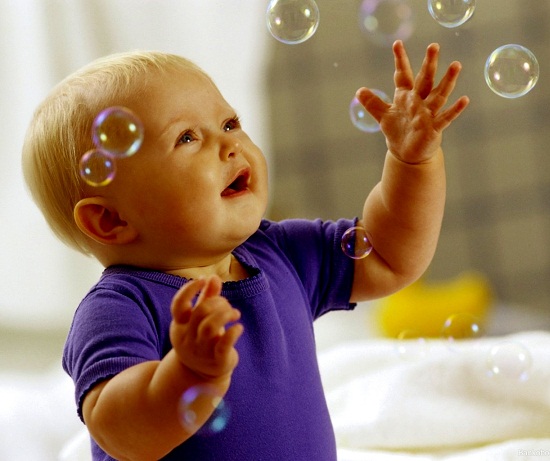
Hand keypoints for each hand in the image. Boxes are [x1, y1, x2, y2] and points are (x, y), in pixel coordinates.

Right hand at [169, 275, 242, 381]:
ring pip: (210, 327)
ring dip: (225, 314)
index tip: (203, 280)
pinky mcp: (217, 361)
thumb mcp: (201, 318)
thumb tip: (213, 276)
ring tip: (234, 314)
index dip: (189, 289)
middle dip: (217, 302)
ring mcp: (201, 351)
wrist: (202, 376)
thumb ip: (207, 297)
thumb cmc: (203, 338)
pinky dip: (233, 333)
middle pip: (200, 312)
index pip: (178, 305)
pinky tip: (239, 327)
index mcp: (180, 325)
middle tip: (227, 305)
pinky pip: (224, 344)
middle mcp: (187, 338)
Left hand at [355, 40, 468, 163]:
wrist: (407, 153)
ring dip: (448, 81)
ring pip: (439, 94)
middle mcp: (419, 100)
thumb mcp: (383, 116)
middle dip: (429, 63)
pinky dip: (455, 109)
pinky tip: (464, 100)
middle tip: (433, 46)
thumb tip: (359, 91)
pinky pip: (446, 117)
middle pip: (425, 79)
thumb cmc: (397, 131)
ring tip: (456, 65)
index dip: (400, 60)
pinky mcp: (434, 127)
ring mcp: (428, 113)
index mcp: (406, 95)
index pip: (403, 75)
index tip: (397, 44)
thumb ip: (372, 103)